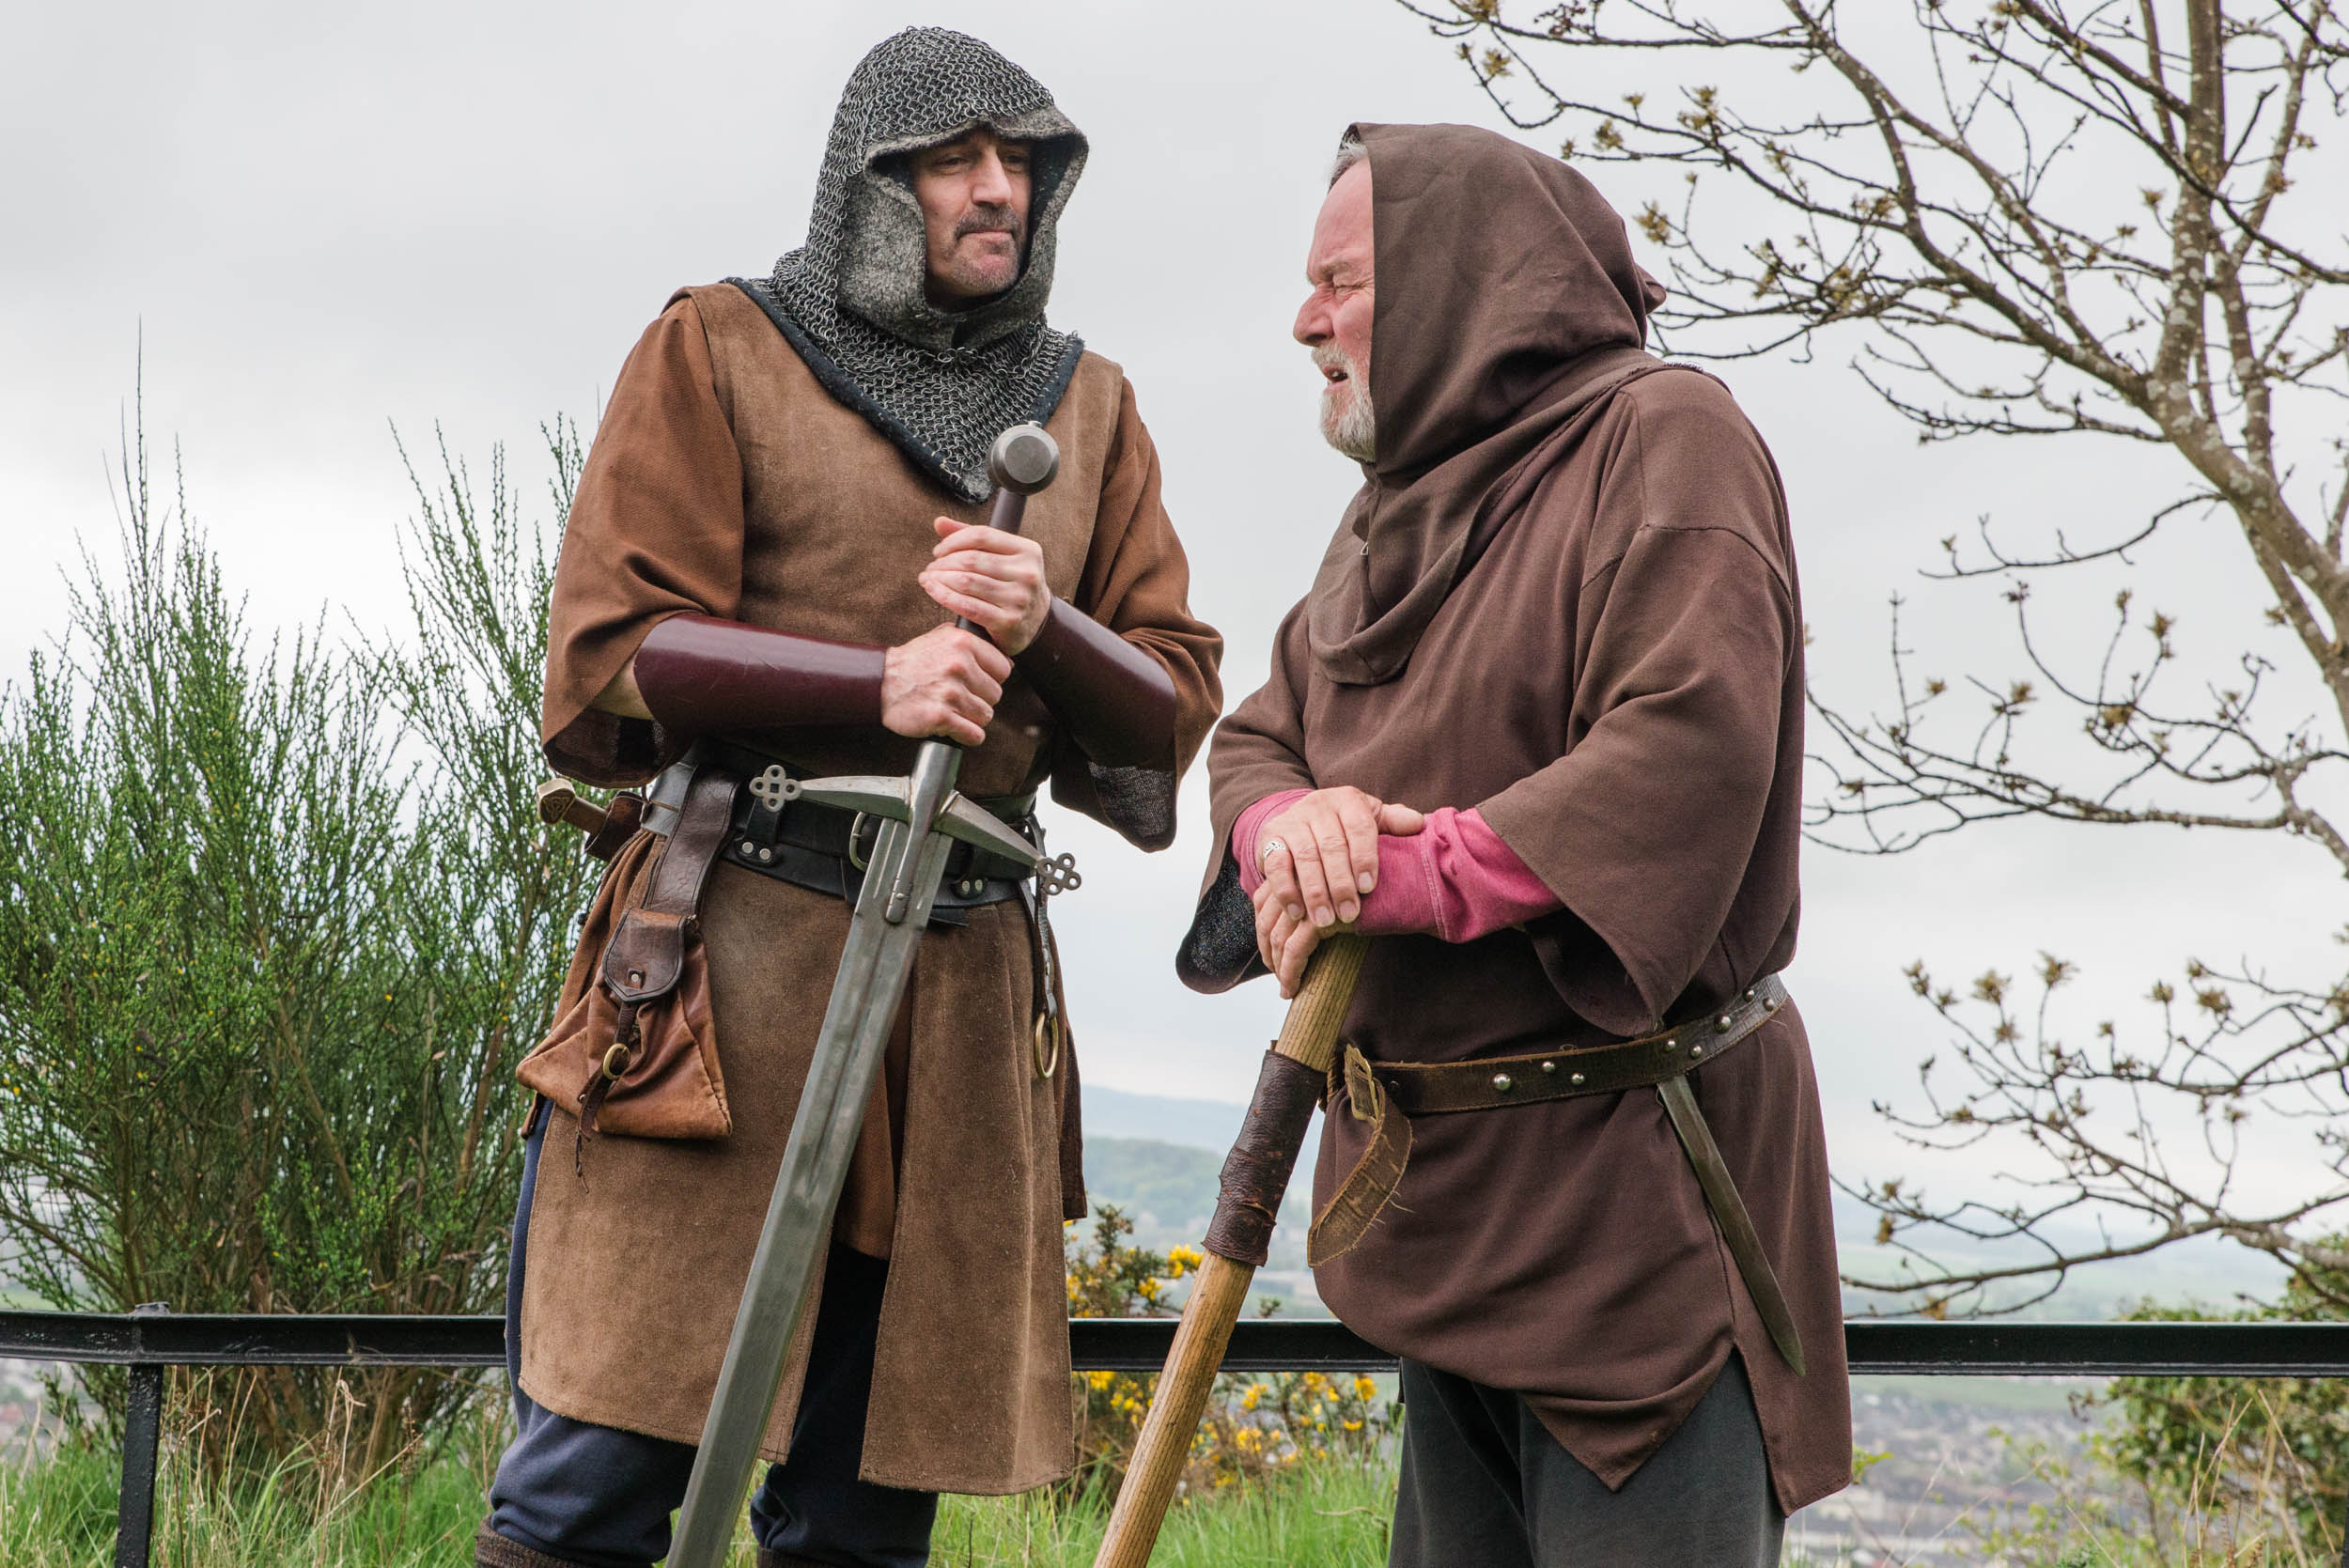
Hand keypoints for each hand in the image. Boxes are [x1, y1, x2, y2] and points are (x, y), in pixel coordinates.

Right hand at [881, 625, 1011, 746]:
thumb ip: (972, 642)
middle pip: (996, 695)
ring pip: (986, 716)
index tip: (976, 682)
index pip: (1004, 669)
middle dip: (980, 699)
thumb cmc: (913, 662)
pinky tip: (953, 727)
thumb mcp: (941, 637)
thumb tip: (1006, 657)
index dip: (992, 678)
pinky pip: (974, 734)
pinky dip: (966, 735)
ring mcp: (950, 692)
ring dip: (972, 718)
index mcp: (963, 643)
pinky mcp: (941, 716)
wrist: (880, 683)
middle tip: (960, 698)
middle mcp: (959, 665)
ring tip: (953, 710)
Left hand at [918, 518, 1050, 653]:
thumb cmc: (1012, 583)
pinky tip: (934, 592)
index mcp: (1027, 550)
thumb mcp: (1002, 556)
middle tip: (931, 568)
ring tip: (928, 579)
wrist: (1036, 622)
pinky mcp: (1008, 621)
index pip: (981, 535)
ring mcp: (1018, 598)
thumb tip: (939, 522)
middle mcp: (1027, 573)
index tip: (939, 551)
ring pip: (966, 582)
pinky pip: (967, 606)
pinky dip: (944, 597)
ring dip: (940, 579)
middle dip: (943, 563)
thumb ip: (972, 537)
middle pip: (971, 560)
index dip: (953, 541)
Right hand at [1252, 787, 1423, 996]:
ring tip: (1325, 920)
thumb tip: (1418, 824)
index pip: (1358, 826)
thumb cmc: (1346, 826)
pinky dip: (1286, 891)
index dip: (1364, 857)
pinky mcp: (1270, 839)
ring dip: (1315, 892)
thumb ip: (1393, 822)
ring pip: (1304, 858)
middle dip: (1340, 883)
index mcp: (1348, 800)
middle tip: (1349, 913)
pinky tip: (1297, 913)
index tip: (1368, 887)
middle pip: (1331, 846)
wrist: (1302, 820)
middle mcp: (1317, 806)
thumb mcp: (1371, 818)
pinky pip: (1275, 866)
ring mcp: (1292, 822)